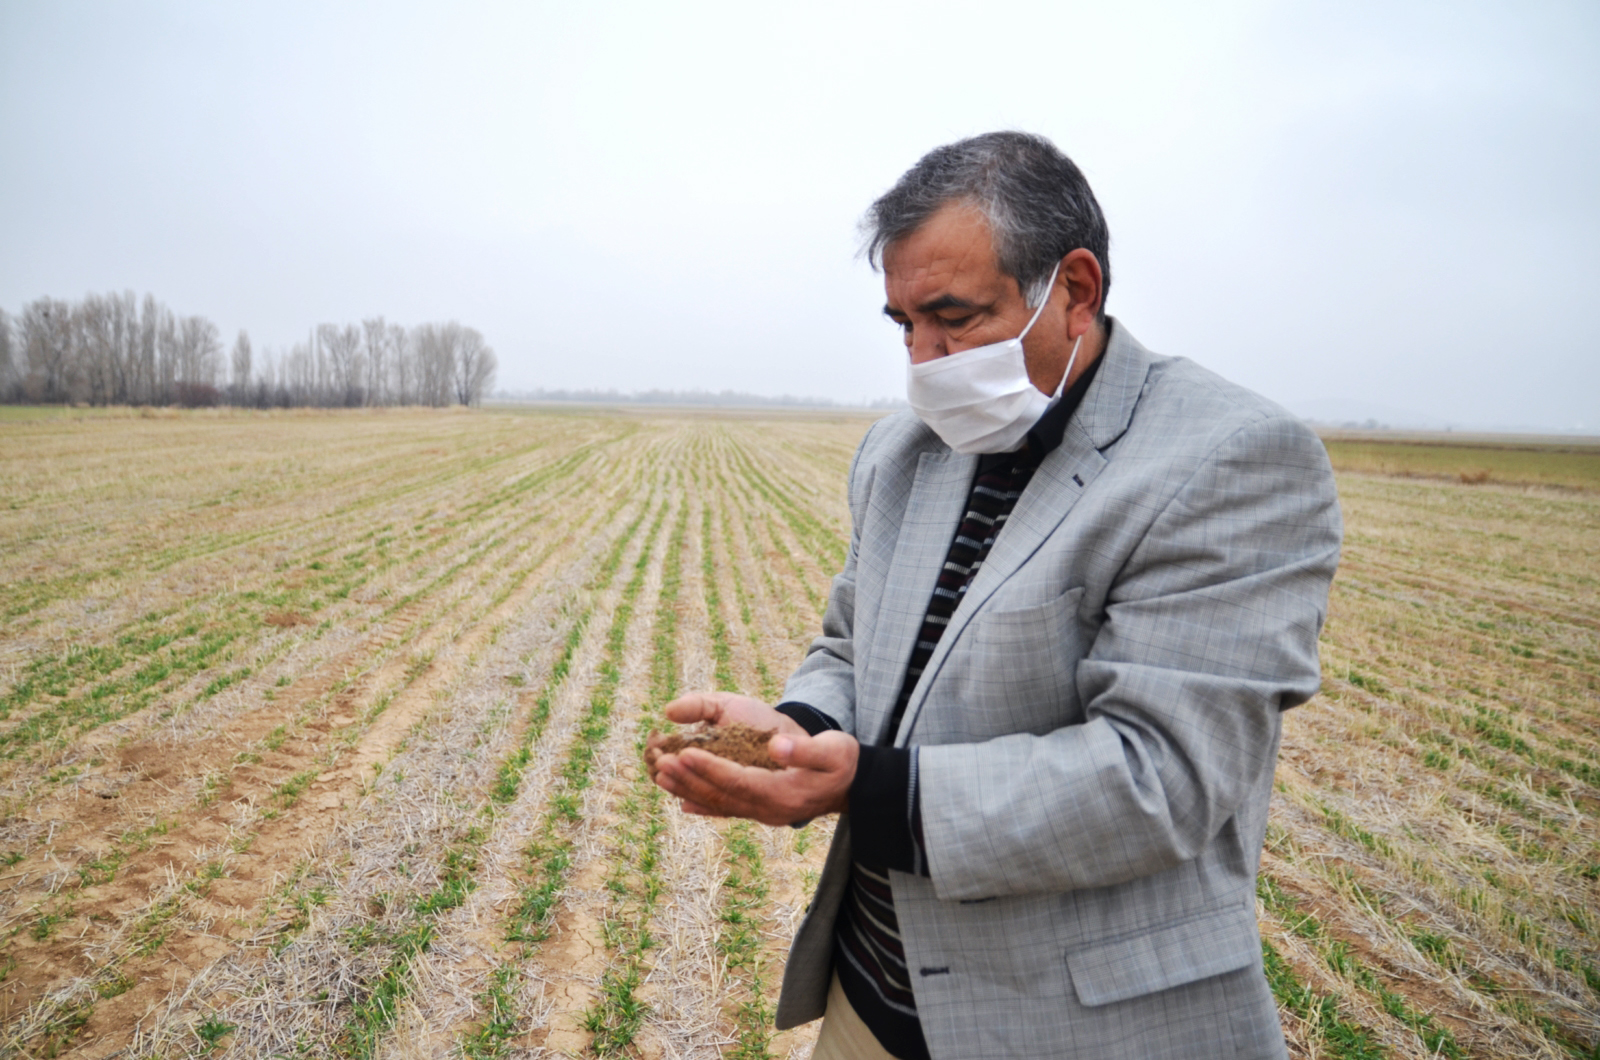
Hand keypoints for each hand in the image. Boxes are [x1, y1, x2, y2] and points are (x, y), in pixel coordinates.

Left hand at [649, 692, 857, 825]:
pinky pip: (729, 811)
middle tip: (662, 764)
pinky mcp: (762, 811)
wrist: (854, 786)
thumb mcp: (834, 750)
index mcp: (784, 792)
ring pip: (721, 804)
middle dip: (690, 780)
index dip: (710, 767)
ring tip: (662, 777)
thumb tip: (775, 746)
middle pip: (722, 795)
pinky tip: (685, 804)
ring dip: (690, 791)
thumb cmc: (843, 762)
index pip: (739, 780)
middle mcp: (769, 809)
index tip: (685, 753)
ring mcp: (765, 814)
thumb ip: (805, 749)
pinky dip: (705, 806)